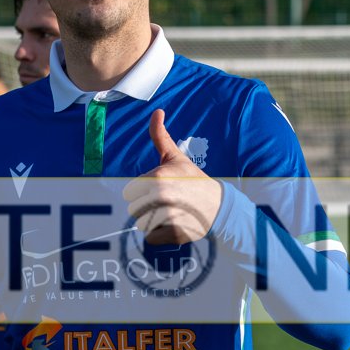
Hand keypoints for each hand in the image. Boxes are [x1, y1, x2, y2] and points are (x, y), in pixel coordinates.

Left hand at [122, 109, 221, 244]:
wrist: (219, 205)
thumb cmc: (193, 180)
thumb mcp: (176, 157)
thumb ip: (160, 136)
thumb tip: (157, 112)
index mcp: (155, 177)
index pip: (130, 192)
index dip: (142, 192)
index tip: (160, 191)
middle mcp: (160, 197)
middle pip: (134, 209)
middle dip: (147, 208)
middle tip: (167, 203)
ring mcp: (166, 216)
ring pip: (142, 223)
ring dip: (153, 221)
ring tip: (172, 214)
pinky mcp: (172, 234)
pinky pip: (151, 238)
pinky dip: (160, 235)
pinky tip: (175, 225)